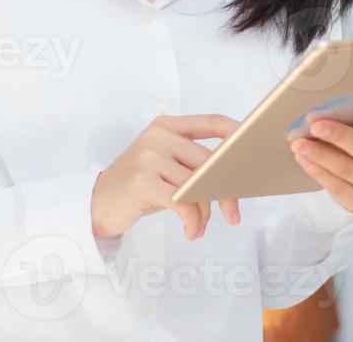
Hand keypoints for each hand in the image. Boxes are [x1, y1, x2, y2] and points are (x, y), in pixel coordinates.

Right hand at [91, 113, 241, 241]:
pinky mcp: (143, 181)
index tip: (255, 149)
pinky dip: (193, 221)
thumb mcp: (166, 166)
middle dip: (226, 191)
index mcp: (167, 126)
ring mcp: (149, 157)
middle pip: (210, 161)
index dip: (237, 132)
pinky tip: (191, 232)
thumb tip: (235, 176)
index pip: (211, 121)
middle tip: (233, 215)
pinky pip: (183, 203)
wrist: (97, 204)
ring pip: (197, 185)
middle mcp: (158, 136)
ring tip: (198, 227)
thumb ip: (194, 164)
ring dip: (204, 213)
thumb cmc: (139, 187)